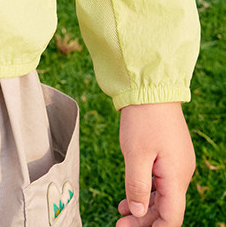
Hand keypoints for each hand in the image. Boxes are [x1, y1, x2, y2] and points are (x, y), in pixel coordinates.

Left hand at [116, 103, 195, 226]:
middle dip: (144, 220)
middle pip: (167, 209)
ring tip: (121, 212)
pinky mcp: (170, 155)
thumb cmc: (143, 119)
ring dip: (144, 206)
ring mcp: (177, 163)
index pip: (172, 217)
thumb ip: (137, 187)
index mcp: (176, 176)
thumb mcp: (135, 155)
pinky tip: (129, 196)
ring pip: (163, 196)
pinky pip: (161, 182)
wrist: (151, 87)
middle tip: (120, 224)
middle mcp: (181, 172)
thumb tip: (138, 212)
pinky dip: (146, 191)